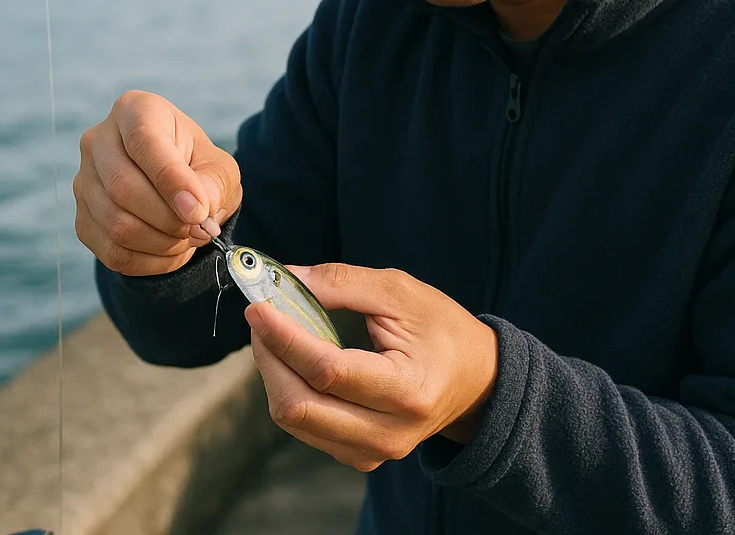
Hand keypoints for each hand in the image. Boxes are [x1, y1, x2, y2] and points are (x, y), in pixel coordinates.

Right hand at [73, 90, 242, 274]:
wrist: (178, 190)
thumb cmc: (199, 168)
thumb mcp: (219, 167)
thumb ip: (213, 184)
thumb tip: (196, 212)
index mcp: (134, 110)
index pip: (143, 141)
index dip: (171, 180)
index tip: (199, 210)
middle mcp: (98, 140)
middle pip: (123, 187)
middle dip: (170, 218)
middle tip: (201, 228)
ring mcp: (83, 181)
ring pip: (116, 223)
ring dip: (163, 242)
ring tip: (190, 237)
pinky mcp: (82, 219)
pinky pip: (112, 251)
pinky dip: (150, 260)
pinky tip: (173, 250)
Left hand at [245, 263, 498, 470]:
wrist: (477, 379)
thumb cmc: (443, 328)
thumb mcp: (401, 291)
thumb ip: (342, 282)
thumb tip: (285, 279)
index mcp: (407, 389)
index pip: (327, 371)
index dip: (285, 337)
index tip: (258, 306)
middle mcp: (389, 432)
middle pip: (299, 406)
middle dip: (269, 356)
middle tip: (261, 316)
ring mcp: (373, 451)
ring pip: (295, 420)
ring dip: (273, 372)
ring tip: (276, 332)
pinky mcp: (360, 456)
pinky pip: (306, 428)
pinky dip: (289, 390)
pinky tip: (295, 360)